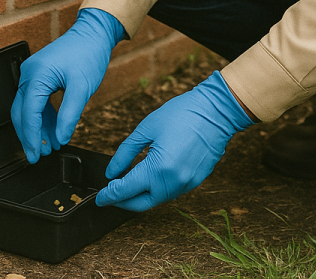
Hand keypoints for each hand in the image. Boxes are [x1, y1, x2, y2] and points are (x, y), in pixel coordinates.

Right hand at [11, 8, 124, 162]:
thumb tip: (61, 138)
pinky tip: (52, 130)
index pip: (28, 113)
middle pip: (22, 113)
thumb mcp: (82, 88)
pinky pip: (35, 101)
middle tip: (39, 156)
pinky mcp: (39, 76)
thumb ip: (70, 115)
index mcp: (37, 75)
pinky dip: (43, 117)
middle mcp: (28, 74)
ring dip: (38, 128)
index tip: (36, 155)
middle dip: (30, 136)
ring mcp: (32, 74)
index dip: (31, 137)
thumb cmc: (88, 54)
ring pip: (28, 109)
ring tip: (50, 146)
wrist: (93, 33)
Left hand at [96, 71, 252, 210]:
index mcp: (158, 169)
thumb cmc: (183, 113)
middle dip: (123, 202)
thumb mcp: (147, 128)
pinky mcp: (196, 180)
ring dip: (142, 195)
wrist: (216, 111)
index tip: (99, 197)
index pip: (126, 190)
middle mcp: (173, 182)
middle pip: (141, 204)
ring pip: (158, 199)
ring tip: (129, 183)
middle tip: (111, 194)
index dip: (109, 195)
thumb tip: (112, 171)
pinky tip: (151, 177)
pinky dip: (158, 189)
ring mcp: (187, 184)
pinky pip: (172, 192)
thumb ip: (126, 152)